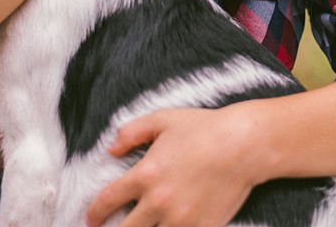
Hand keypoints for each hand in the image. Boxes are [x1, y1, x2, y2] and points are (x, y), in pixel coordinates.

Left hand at [86, 106, 259, 226]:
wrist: (243, 145)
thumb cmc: (204, 128)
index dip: (95, 213)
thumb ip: (131, 132)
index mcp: (146, 175)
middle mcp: (159, 201)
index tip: (92, 220)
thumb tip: (110, 149)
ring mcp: (181, 219)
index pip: (107, 201)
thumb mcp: (163, 120)